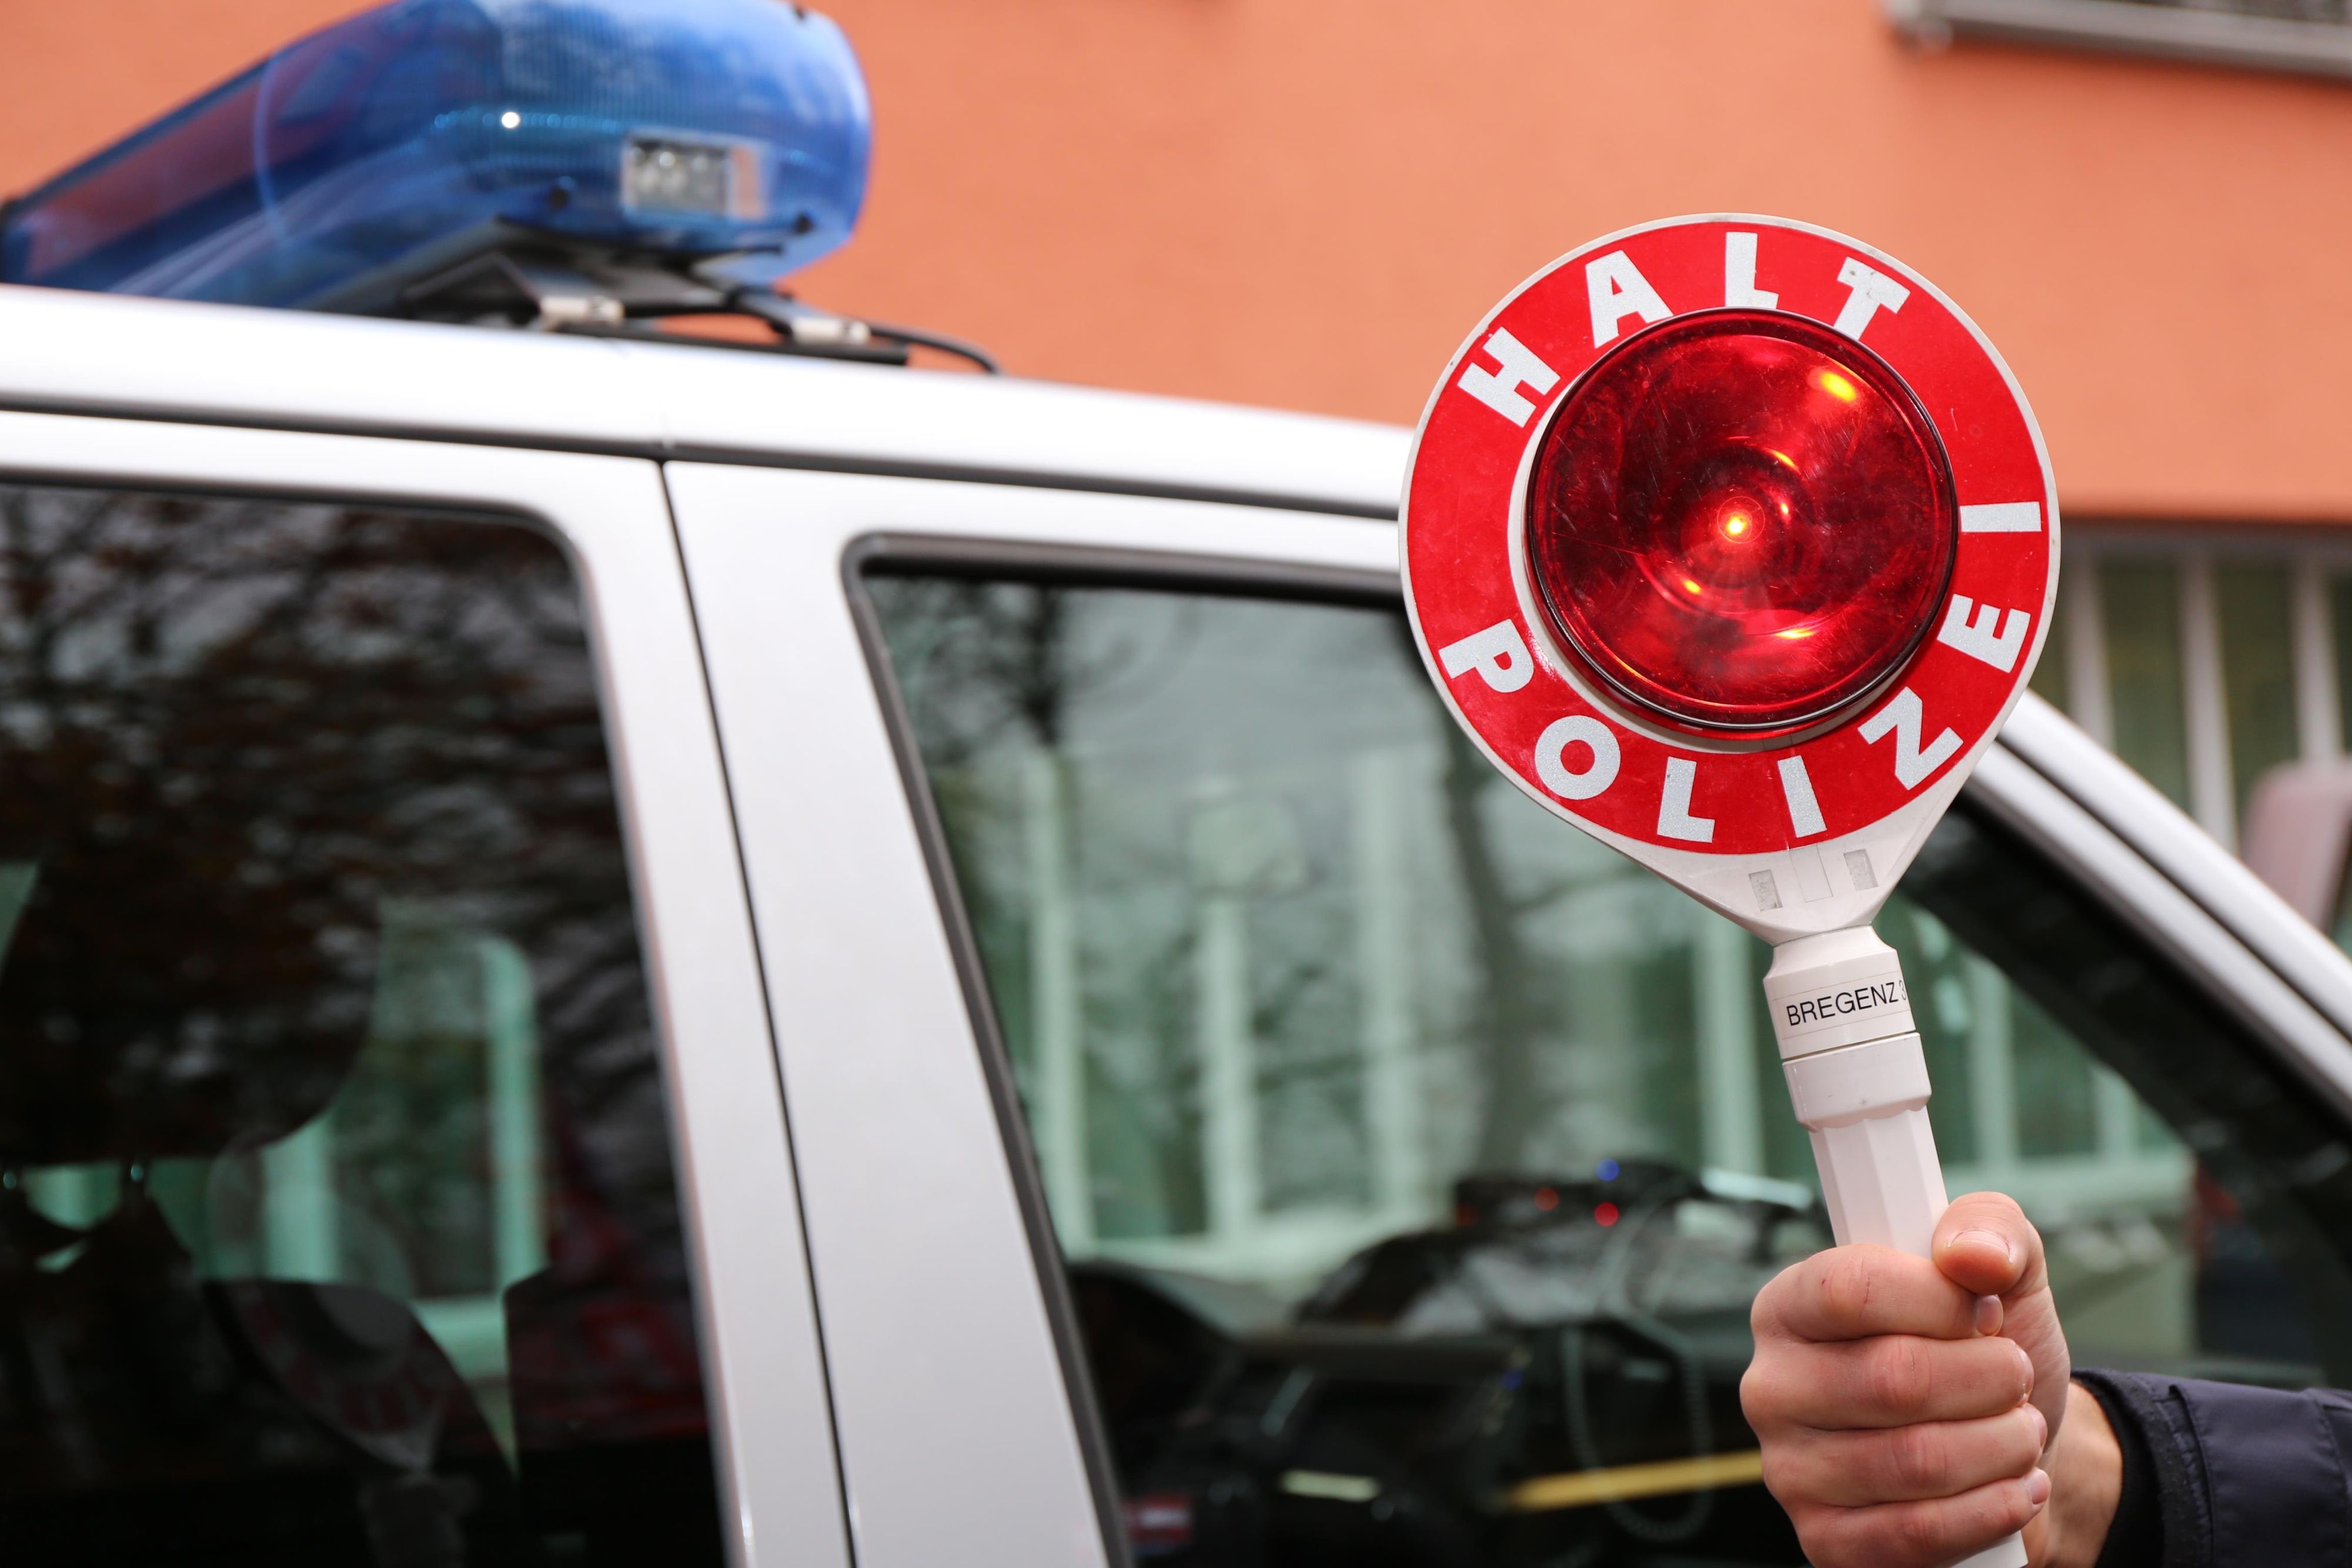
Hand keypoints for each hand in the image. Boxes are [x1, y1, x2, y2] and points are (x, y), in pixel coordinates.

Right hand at [1741, 1192, 2113, 1566]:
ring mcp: (1790, 1470)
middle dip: (1989, 1378)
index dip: (1936, 1299)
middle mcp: (1773, 1386)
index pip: (1848, 1289)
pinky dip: (1992, 1508)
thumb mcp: (2001, 1274)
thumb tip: (1971, 1252)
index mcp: (1789, 1307)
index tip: (1982, 1310)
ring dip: (2001, 1444)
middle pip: (1892, 1377)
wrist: (2009, 1455)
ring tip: (2019, 1431)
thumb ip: (1989, 1228)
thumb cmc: (1984, 1358)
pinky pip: (1917, 1533)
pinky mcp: (1825, 1540)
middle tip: (2014, 1376)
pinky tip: (2014, 1486)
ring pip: (1915, 1459)